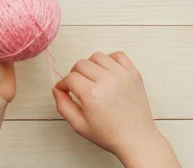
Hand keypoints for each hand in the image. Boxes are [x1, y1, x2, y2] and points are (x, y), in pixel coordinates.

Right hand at [52, 52, 180, 166]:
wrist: (136, 138)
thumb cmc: (110, 134)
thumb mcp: (79, 125)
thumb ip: (64, 106)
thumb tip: (57, 89)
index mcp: (92, 95)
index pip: (70, 77)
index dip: (63, 84)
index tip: (64, 90)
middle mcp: (107, 81)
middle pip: (81, 64)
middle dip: (74, 73)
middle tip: (77, 85)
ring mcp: (122, 75)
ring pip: (98, 56)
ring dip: (91, 65)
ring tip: (92, 78)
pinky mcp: (133, 73)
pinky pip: (118, 55)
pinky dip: (110, 60)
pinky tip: (107, 72)